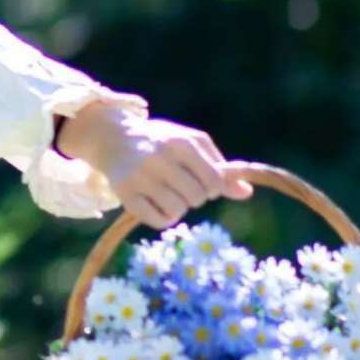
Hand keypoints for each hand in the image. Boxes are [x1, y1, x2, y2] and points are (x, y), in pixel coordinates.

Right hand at [58, 101, 253, 229]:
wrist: (113, 138)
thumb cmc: (161, 141)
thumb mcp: (191, 144)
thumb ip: (219, 168)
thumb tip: (246, 193)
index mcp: (180, 142)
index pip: (214, 181)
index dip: (213, 188)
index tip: (202, 183)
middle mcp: (159, 158)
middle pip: (196, 198)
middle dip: (194, 197)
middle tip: (181, 187)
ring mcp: (140, 176)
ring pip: (177, 211)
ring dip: (178, 208)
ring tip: (168, 195)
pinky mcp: (125, 194)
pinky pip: (158, 221)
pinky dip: (163, 218)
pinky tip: (156, 205)